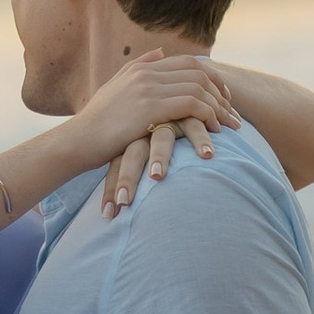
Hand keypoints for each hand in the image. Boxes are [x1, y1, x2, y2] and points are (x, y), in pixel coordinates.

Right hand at [76, 49, 239, 167]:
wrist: (77, 141)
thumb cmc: (96, 123)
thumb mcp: (115, 89)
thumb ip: (138, 68)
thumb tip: (161, 53)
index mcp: (141, 68)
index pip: (190, 64)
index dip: (214, 79)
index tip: (225, 99)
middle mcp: (146, 73)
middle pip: (199, 73)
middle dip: (222, 94)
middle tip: (234, 114)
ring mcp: (147, 89)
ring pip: (199, 88)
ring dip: (219, 108)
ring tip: (229, 127)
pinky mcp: (149, 108)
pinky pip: (191, 105)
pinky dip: (208, 115)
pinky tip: (214, 131)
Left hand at [101, 115, 215, 214]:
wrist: (191, 98)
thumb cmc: (170, 137)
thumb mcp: (149, 151)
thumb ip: (137, 171)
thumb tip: (118, 209)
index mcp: (132, 139)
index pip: (117, 164)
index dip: (111, 188)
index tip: (107, 215)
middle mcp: (147, 129)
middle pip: (132, 154)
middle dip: (126, 178)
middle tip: (123, 202)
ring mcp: (169, 120)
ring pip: (161, 138)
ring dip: (158, 157)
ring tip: (156, 177)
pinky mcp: (191, 114)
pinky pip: (195, 126)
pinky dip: (201, 140)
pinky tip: (206, 156)